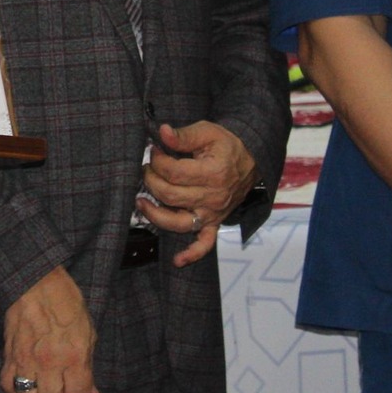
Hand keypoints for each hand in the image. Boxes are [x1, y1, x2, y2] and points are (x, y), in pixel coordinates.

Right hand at [1, 267, 99, 392]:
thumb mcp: (89, 333)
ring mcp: (26, 359)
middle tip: (61, 386)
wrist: (36, 280)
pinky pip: (7, 385)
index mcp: (74, 356)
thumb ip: (89, 367)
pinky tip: (24, 382)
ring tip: (42, 384)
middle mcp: (49, 361)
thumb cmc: (67, 303)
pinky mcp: (9, 353)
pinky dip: (15, 390)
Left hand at [138, 120, 258, 264]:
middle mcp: (213, 197)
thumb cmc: (226, 145)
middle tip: (146, 169)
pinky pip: (205, 244)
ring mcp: (214, 213)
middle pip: (170, 196)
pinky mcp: (215, 223)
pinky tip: (177, 260)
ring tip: (140, 203)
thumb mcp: (207, 132)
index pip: (172, 173)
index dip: (157, 161)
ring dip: (155, 215)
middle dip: (151, 180)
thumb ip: (183, 135)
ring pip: (179, 223)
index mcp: (212, 174)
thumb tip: (161, 133)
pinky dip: (192, 254)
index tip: (154, 151)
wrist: (251, 159)